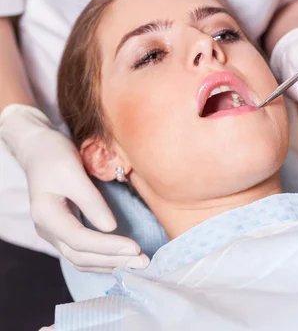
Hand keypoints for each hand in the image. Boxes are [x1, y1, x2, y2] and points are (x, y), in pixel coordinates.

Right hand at [0, 104, 148, 272]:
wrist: (39, 148)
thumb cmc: (55, 155)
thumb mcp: (73, 172)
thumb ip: (91, 201)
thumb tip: (111, 228)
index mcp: (46, 215)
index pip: (79, 240)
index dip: (108, 246)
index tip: (135, 248)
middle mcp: (47, 229)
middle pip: (80, 256)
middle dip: (113, 261)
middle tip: (143, 262)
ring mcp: (54, 232)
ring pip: (80, 259)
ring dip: (109, 263)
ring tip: (137, 263)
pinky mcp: (64, 229)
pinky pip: (81, 252)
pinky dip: (102, 258)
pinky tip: (120, 258)